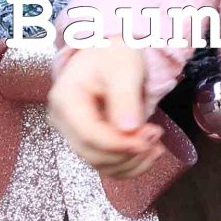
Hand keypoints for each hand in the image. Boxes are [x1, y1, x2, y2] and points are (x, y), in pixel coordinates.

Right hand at [45, 44, 166, 177]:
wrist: (108, 55)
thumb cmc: (113, 55)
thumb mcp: (124, 69)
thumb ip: (125, 98)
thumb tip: (128, 129)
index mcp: (65, 100)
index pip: (89, 135)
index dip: (118, 144)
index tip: (147, 140)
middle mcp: (63, 122)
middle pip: (93, 154)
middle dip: (128, 152)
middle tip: (156, 134)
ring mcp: (74, 134)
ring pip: (101, 165)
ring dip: (133, 162)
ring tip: (157, 142)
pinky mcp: (89, 143)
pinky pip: (108, 164)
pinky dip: (131, 164)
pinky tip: (150, 151)